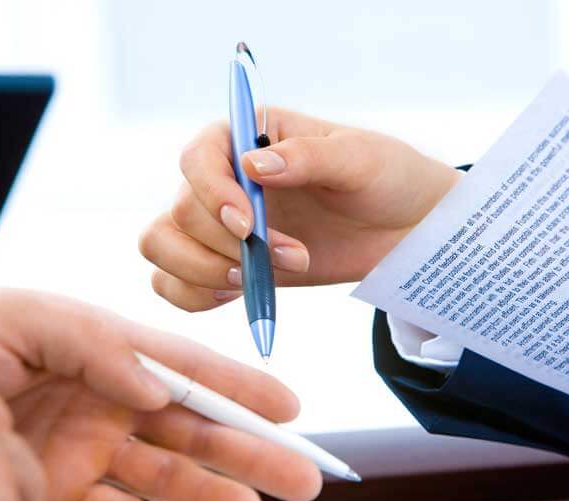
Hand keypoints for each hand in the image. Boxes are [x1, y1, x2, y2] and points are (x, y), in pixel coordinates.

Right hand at [139, 108, 460, 310]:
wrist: (405, 230)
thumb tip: (252, 165)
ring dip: (203, 272)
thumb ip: (309, 156)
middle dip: (227, 246)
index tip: (249, 226)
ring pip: (162, 246)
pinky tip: (240, 294)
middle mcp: (221, 178)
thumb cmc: (386, 178)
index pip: (198, 159)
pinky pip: (173, 284)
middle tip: (292, 258)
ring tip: (257, 281)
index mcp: (246, 136)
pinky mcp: (224, 264)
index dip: (212, 195)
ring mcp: (218, 225)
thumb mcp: (360, 159)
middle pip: (180, 212)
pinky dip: (193, 296)